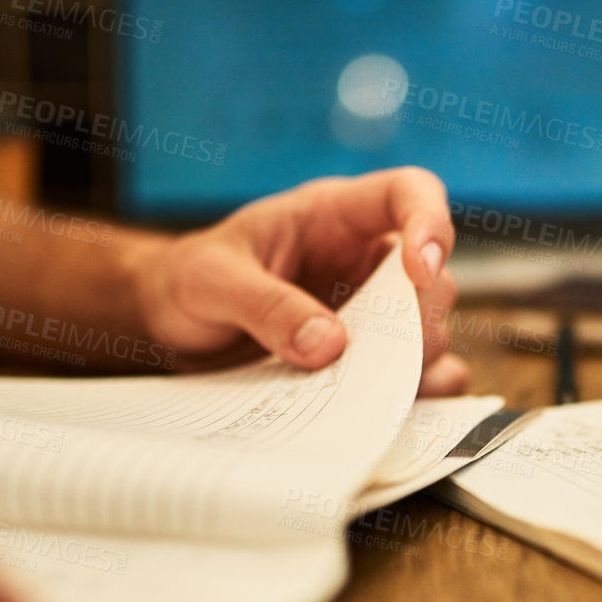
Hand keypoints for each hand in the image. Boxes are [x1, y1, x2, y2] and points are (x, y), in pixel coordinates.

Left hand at [129, 166, 466, 395]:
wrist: (168, 325)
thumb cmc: (189, 281)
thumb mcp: (211, 281)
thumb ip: (265, 306)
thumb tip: (330, 345)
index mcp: (333, 216)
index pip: (408, 193)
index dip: (429, 224)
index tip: (420, 270)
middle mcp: (364, 261)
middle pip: (433, 278)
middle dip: (416, 320)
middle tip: (374, 357)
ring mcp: (371, 313)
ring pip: (432, 331)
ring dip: (412, 364)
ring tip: (365, 389)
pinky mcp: (368, 361)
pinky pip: (419, 376)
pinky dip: (419, 395)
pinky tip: (395, 408)